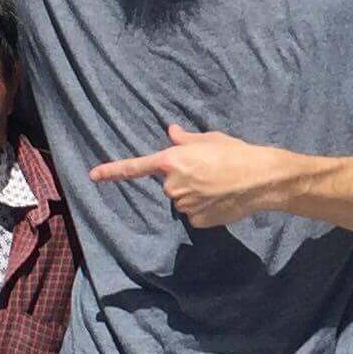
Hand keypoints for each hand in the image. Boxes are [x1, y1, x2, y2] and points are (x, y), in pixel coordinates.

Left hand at [88, 123, 294, 227]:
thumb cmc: (235, 153)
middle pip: (169, 184)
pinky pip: (195, 214)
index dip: (112, 171)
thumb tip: (171, 132)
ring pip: (183, 200)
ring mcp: (184, 205)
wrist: (260, 179)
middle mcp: (172, 185)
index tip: (92, 176)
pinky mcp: (197, 221)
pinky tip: (222, 199)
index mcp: (172, 161)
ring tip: (219, 184)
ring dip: (196, 194)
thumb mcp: (209, 139)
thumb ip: (185, 140)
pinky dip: (206, 208)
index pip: (135, 167)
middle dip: (184, 178)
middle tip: (209, 170)